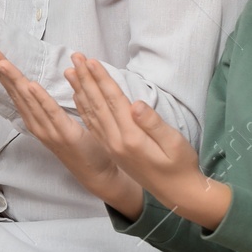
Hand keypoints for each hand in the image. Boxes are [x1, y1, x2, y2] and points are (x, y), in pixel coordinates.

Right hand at [0, 47, 142, 217]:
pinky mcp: (65, 134)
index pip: (17, 93)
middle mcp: (38, 125)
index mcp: (38, 120)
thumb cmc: (84, 147)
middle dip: (3, 73)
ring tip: (2, 63)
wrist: (97, 173)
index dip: (5, 75)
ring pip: (29, 100)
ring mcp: (49, 130)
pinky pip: (51, 113)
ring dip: (15, 80)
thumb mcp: (69, 119)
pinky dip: (40, 99)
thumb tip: (65, 73)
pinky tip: (30, 85)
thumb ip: (64, 98)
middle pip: (17, 94)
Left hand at [66, 52, 230, 228]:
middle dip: (86, 79)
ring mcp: (111, 146)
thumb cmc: (181, 166)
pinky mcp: (112, 149)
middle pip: (97, 104)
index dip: (101, 80)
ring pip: (91, 113)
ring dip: (80, 91)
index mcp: (131, 138)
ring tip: (70, 71)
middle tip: (75, 57)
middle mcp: (115, 142)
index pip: (112, 101)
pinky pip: (92, 125)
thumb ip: (153, 124)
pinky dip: (83, 108)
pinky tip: (78, 97)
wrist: (176, 193)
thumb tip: (135, 104)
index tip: (90, 61)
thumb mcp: (173, 143)